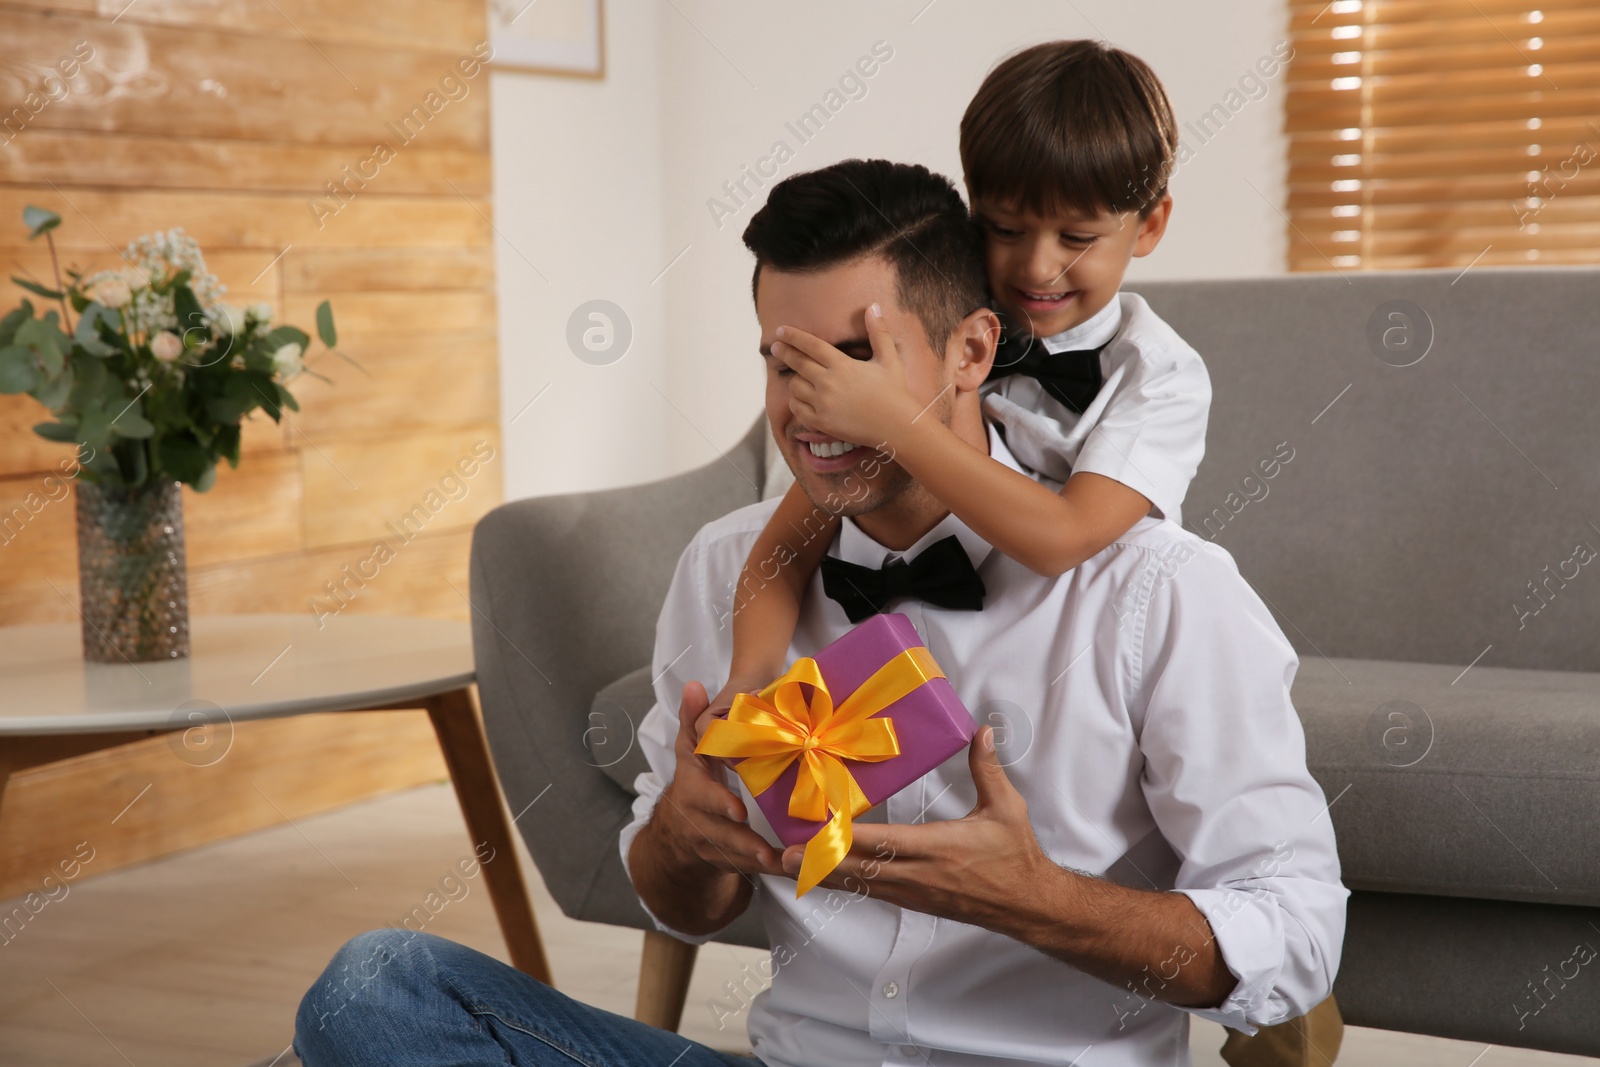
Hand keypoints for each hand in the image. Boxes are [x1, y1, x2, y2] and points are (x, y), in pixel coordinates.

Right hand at [653, 681, 782, 877]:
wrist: (675, 832)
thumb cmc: (691, 781)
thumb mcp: (688, 749)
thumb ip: (691, 719)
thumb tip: (693, 685)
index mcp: (690, 791)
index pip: (702, 798)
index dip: (720, 805)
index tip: (739, 812)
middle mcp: (697, 822)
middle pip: (721, 836)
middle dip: (745, 845)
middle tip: (770, 852)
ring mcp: (710, 847)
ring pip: (735, 859)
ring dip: (761, 864)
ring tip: (788, 865)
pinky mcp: (726, 863)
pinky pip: (747, 871)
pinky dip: (768, 873)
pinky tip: (792, 872)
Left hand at [775, 302, 923, 448]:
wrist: (897, 427)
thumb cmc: (895, 392)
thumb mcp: (889, 358)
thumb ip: (878, 332)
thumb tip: (873, 306)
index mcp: (842, 365)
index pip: (811, 346)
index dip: (793, 336)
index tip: (780, 331)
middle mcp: (829, 383)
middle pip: (798, 363)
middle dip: (784, 353)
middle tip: (775, 348)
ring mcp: (823, 404)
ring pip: (795, 387)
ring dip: (794, 379)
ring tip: (797, 376)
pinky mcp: (822, 422)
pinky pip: (798, 409)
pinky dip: (796, 401)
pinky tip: (799, 398)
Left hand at [778, 726, 1060, 933]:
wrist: (1027, 903)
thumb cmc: (1016, 854)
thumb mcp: (1006, 807)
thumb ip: (987, 767)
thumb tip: (981, 729)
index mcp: (940, 847)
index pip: (887, 842)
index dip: (850, 838)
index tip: (820, 830)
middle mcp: (920, 873)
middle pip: (861, 869)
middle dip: (819, 862)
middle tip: (782, 854)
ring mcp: (915, 891)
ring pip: (860, 884)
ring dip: (824, 874)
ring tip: (788, 865)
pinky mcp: (915, 900)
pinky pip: (872, 891)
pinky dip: (845, 882)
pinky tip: (823, 875)